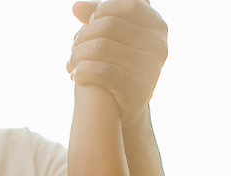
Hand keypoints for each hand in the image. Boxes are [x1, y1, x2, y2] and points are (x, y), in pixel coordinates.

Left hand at [68, 0, 167, 128]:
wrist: (124, 110)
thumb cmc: (117, 65)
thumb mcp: (112, 37)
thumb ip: (97, 17)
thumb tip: (76, 8)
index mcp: (158, 27)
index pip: (129, 5)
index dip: (103, 10)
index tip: (89, 23)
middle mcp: (159, 47)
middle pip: (109, 25)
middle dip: (83, 35)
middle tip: (73, 48)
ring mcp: (151, 69)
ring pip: (102, 47)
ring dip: (77, 55)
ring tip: (70, 63)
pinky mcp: (139, 90)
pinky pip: (102, 71)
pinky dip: (83, 72)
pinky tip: (76, 77)